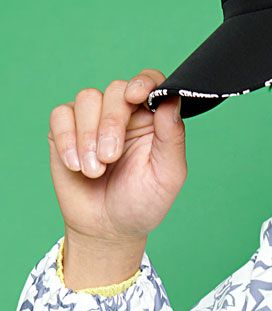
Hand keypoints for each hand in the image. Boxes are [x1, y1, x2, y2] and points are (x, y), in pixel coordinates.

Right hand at [47, 70, 186, 242]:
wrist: (108, 228)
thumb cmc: (143, 202)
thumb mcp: (167, 174)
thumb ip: (172, 137)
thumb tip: (170, 100)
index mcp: (154, 120)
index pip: (152, 83)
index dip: (144, 82)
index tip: (136, 97)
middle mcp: (126, 114)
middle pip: (116, 89)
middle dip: (111, 122)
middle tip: (110, 157)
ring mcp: (94, 120)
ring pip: (87, 98)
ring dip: (88, 135)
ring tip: (95, 169)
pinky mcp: (66, 131)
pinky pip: (61, 115)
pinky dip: (67, 139)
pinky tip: (76, 165)